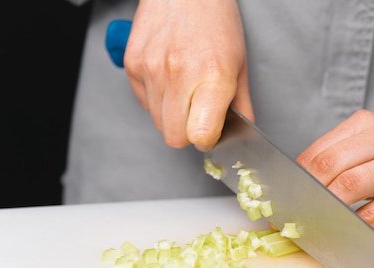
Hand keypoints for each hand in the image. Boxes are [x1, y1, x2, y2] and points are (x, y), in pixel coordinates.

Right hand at [124, 0, 253, 149]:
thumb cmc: (215, 22)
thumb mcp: (239, 65)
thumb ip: (241, 105)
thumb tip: (241, 134)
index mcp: (212, 78)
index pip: (199, 135)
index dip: (206, 139)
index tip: (210, 133)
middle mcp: (179, 75)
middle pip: (174, 137)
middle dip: (187, 133)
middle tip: (198, 114)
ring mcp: (152, 69)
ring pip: (157, 122)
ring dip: (171, 116)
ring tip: (184, 89)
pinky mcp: (133, 64)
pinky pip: (143, 102)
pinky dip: (156, 99)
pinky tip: (168, 77)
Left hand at [297, 80, 373, 228]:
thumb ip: (342, 156)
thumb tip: (300, 188)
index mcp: (366, 123)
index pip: (318, 151)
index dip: (294, 178)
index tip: (283, 198)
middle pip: (328, 166)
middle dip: (303, 194)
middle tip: (291, 216)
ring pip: (349, 187)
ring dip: (324, 210)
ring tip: (312, 224)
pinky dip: (353, 225)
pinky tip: (344, 231)